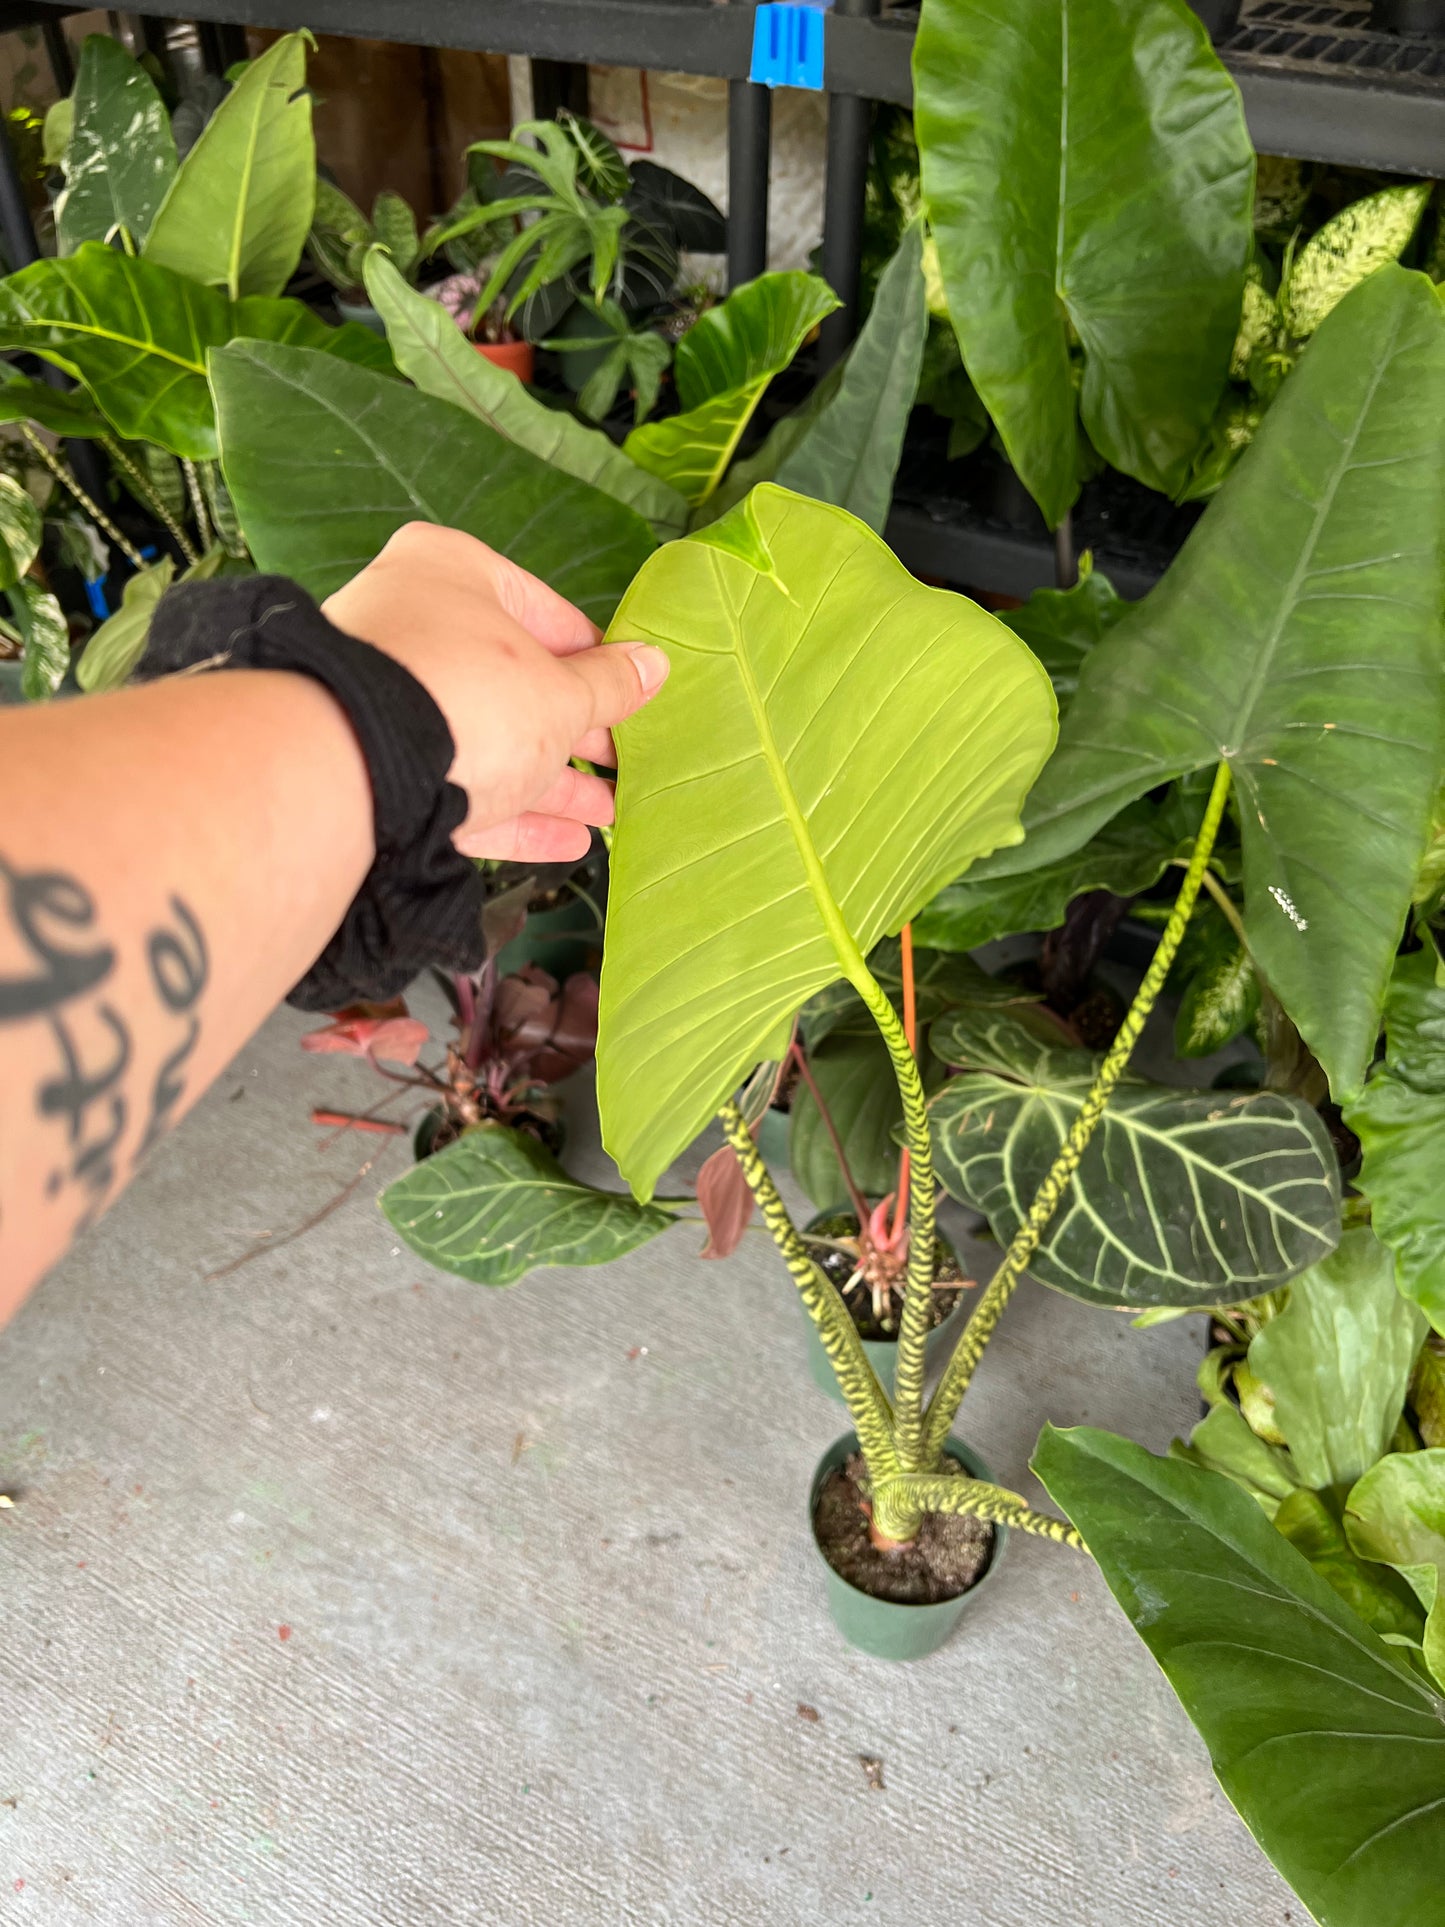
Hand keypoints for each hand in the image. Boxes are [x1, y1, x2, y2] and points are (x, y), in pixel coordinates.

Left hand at [322, 522, 667, 861]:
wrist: (353, 767)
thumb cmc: (467, 697)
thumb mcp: (562, 694)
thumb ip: (610, 685)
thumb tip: (653, 665)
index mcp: (452, 572)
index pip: (545, 612)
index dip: (596, 662)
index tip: (628, 697)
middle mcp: (409, 624)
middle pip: (512, 682)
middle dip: (573, 733)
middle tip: (619, 763)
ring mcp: (386, 700)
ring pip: (485, 741)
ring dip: (550, 783)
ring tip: (606, 814)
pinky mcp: (373, 767)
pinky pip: (454, 787)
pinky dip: (509, 814)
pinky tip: (564, 842)